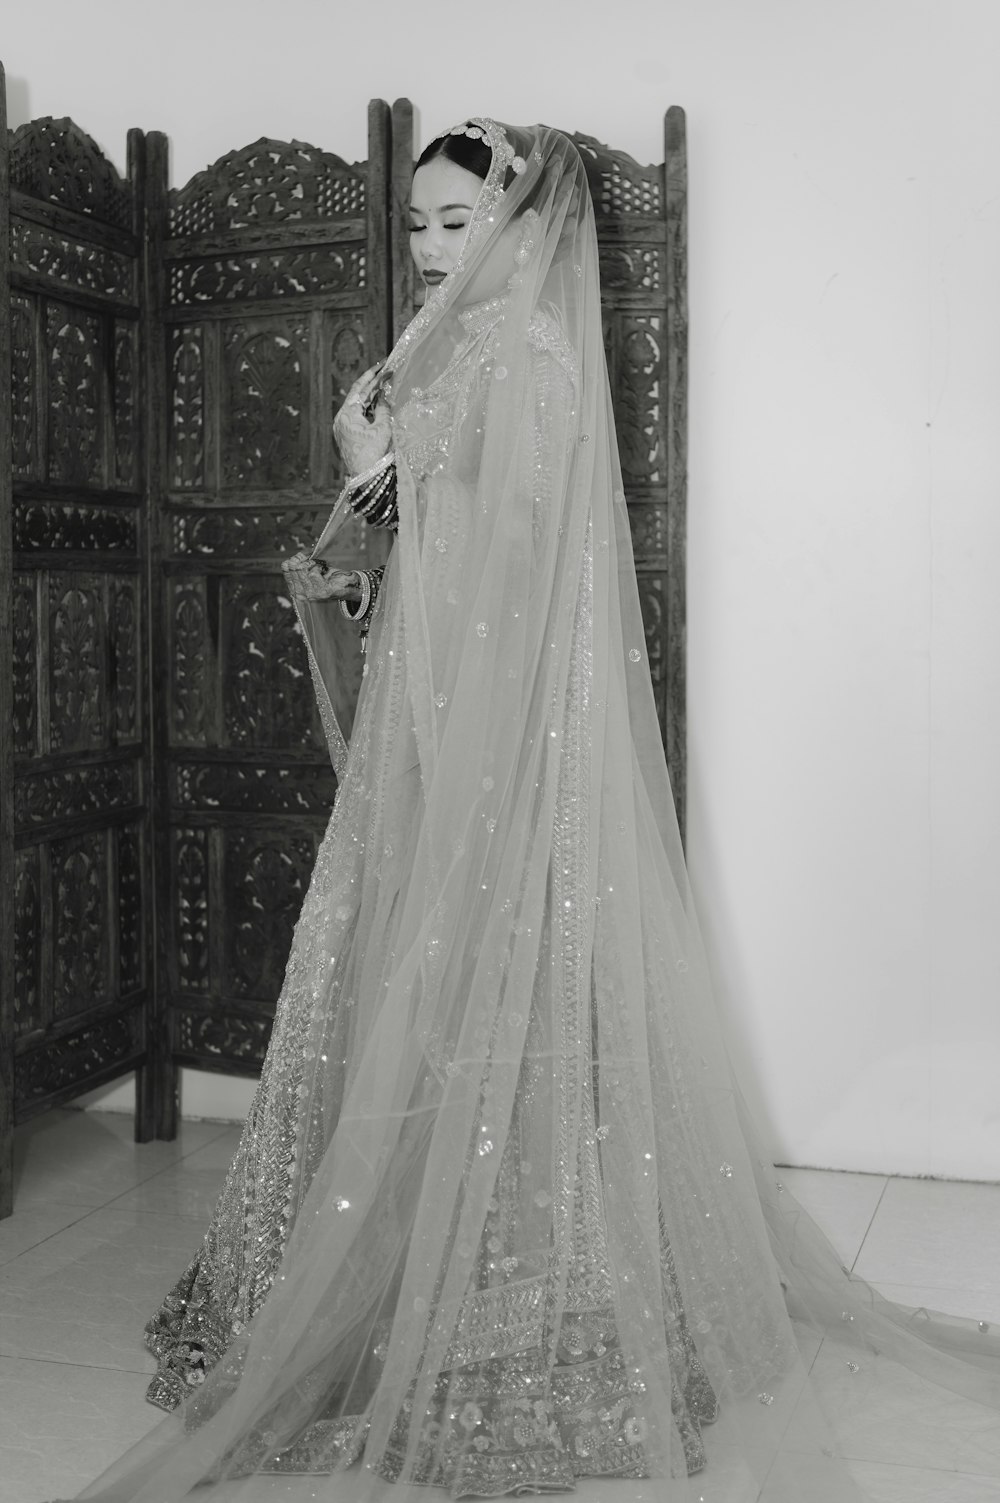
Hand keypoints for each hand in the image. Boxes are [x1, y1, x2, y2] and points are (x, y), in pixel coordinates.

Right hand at [282, 553, 361, 603]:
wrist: (347, 583)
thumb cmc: (328, 574)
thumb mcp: (309, 567)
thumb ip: (299, 562)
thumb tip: (292, 559)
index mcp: (294, 588)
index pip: (285, 567)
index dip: (296, 557)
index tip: (306, 556)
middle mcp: (300, 594)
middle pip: (293, 567)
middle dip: (305, 558)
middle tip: (316, 561)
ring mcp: (311, 594)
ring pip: (302, 569)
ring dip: (313, 562)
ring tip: (321, 566)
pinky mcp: (322, 592)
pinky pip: (313, 572)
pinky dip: (320, 567)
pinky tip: (325, 571)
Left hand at [334, 362, 392, 476]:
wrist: (366, 478)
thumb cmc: (374, 453)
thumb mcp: (383, 427)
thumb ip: (383, 408)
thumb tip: (384, 396)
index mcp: (347, 414)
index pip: (359, 388)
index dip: (371, 375)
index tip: (382, 365)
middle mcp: (341, 419)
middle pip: (358, 397)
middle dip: (372, 386)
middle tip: (386, 375)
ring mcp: (341, 428)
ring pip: (357, 407)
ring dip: (371, 399)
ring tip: (384, 389)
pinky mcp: (345, 436)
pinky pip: (357, 418)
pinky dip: (367, 411)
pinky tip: (378, 406)